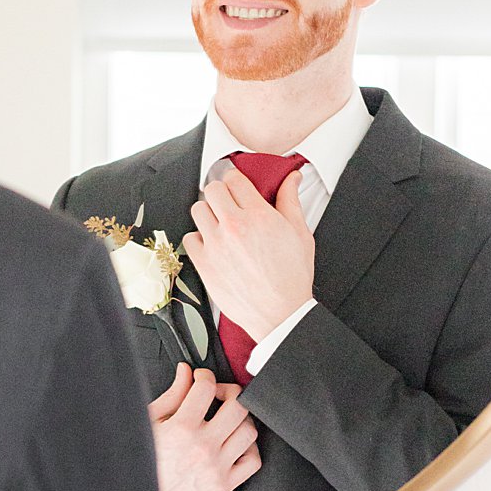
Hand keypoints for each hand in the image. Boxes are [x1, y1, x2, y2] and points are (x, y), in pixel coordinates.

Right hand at [146, 364, 260, 490]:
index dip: (205, 376)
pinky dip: (249, 448)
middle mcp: (203, 447)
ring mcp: (216, 467)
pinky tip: (235, 443)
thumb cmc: (141, 465)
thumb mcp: (149, 423)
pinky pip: (252, 461)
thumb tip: (185, 374)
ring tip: (228, 419)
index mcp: (181, 428)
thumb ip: (172, 396)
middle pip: (237, 406)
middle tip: (219, 395)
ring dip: (241, 419)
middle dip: (230, 392)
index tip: (201, 379)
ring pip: (249, 431)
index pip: (206, 387)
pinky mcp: (223, 485)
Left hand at [183, 166, 314, 342]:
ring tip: (220, 224)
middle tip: (228, 204)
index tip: (237, 187)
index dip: (236, 181)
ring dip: (208, 213)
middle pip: (212, 189)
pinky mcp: (204, 264)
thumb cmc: (292, 277)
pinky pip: (189, 238)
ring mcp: (216, 245)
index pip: (234, 179)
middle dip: (221, 193)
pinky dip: (199, 239)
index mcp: (259, 216)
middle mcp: (234, 226)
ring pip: (197, 209)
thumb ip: (291, 201)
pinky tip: (213, 245)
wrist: (280, 313)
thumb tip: (292, 177)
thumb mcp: (300, 233)